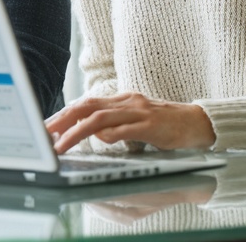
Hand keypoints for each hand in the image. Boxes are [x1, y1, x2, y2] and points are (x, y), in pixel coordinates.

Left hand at [45, 93, 214, 153]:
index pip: (85, 104)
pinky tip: (98, 141)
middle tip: (45, 133)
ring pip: (100, 118)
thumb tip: (93, 133)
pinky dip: (109, 135)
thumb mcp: (135, 122)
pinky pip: (126, 129)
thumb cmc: (166, 126)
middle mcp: (127, 102)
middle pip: (87, 107)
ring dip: (77, 131)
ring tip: (61, 144)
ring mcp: (139, 112)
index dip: (64, 113)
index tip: (47, 125)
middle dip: (62, 119)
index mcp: (121, 101)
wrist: (200, 124)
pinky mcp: (152, 125)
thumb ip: (114, 126)